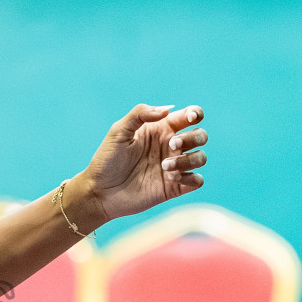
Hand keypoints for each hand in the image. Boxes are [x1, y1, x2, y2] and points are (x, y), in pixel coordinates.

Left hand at [78, 104, 206, 223]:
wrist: (100, 191)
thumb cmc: (107, 159)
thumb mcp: (118, 131)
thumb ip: (140, 113)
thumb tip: (167, 110)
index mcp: (160, 129)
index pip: (189, 116)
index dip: (196, 113)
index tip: (189, 118)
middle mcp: (170, 147)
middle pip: (200, 135)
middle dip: (192, 138)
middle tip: (171, 145)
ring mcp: (174, 167)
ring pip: (201, 157)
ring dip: (189, 160)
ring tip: (164, 167)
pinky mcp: (174, 187)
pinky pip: (197, 181)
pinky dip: (191, 178)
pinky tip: (171, 178)